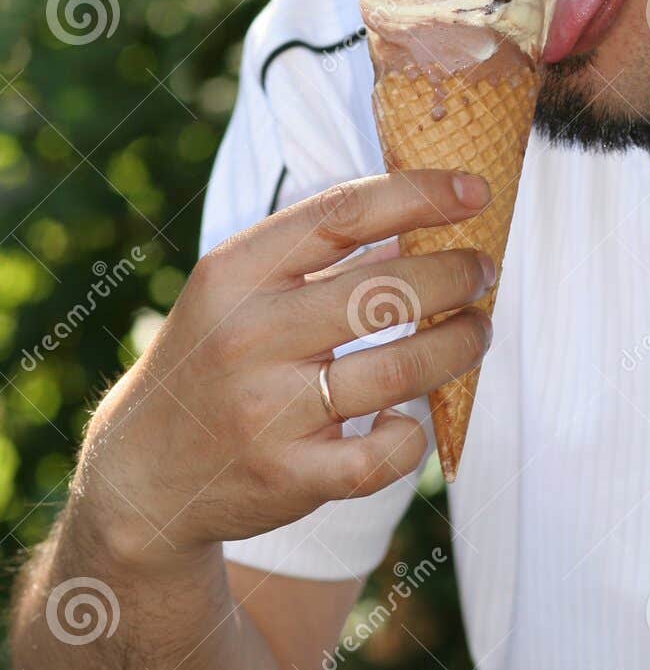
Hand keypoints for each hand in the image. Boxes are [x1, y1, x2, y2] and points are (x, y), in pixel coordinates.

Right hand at [77, 169, 494, 565]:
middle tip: (483, 271)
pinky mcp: (290, 476)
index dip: (420, 196)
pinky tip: (414, 416)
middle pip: (386, 292)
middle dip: (456, 275)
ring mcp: (267, 411)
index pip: (342, 212)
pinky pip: (387, 455)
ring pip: (401, 371)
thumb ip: (314, 253)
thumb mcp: (236, 289)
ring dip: (459, 345)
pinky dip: (415, 434)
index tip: (476, 192)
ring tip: (476, 331)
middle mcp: (247, 336)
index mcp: (235, 272)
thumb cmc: (215, 360)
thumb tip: (423, 217)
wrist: (147, 471)